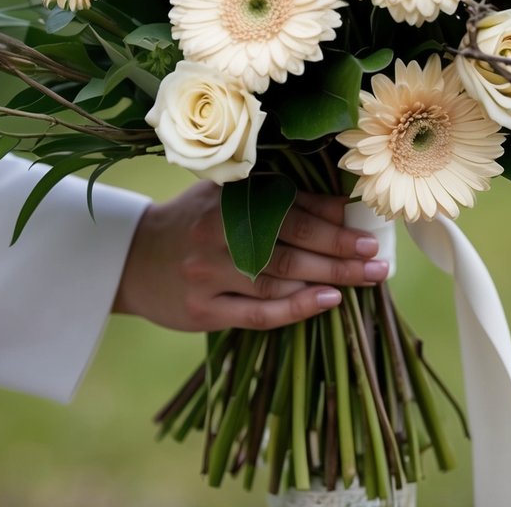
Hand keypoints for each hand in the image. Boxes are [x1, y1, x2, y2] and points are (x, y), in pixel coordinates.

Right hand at [113, 182, 388, 330]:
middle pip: (290, 245)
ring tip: (364, 279)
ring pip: (277, 279)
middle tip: (377, 259)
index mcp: (228, 199)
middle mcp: (217, 232)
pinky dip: (296, 308)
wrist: (134, 259)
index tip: (367, 229)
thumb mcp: (228, 198)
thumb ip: (277, 199)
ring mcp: (208, 273)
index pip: (290, 209)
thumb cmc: (195, 222)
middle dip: (339, 251)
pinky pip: (258, 312)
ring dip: (327, 279)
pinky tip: (327, 301)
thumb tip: (341, 207)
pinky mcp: (203, 310)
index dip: (332, 220)